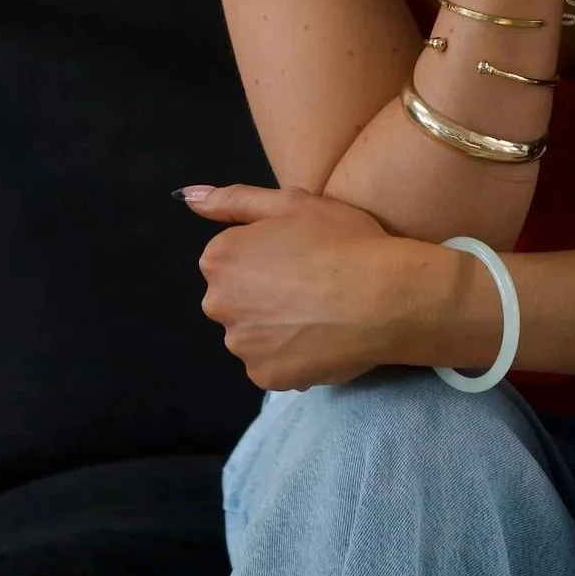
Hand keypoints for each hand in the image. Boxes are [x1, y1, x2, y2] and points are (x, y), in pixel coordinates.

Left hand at [186, 183, 456, 388]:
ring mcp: (242, 345)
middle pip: (236, 301)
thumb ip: (233, 200)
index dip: (267, 260)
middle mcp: (218, 304)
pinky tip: (322, 340)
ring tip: (320, 317)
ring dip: (276, 330)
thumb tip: (187, 198)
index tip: (300, 259)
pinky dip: (292, 358)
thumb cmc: (343, 241)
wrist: (387, 296)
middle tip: (312, 288)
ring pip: (253, 336)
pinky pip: (273, 366)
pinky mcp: (265, 377)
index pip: (230, 262)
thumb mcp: (291, 202)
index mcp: (220, 258)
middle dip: (263, 297)